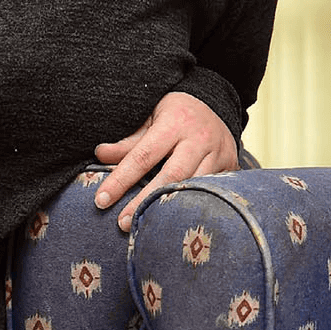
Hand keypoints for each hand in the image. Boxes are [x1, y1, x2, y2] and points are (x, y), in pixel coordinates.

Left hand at [93, 91, 238, 229]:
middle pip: (171, 176)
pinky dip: (192, 205)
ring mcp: (218, 153)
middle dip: (145, 201)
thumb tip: (100, 154)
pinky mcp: (230, 166)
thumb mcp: (150, 118)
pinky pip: (211, 191)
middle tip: (123, 223)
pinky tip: (175, 219)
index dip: (121, 179)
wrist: (216, 104)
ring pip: (194, 187)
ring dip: (169, 208)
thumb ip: (129, 141)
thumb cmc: (175, 114)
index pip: (143, 155)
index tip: (102, 200)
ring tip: (148, 225)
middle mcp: (199, 138)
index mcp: (175, 122)